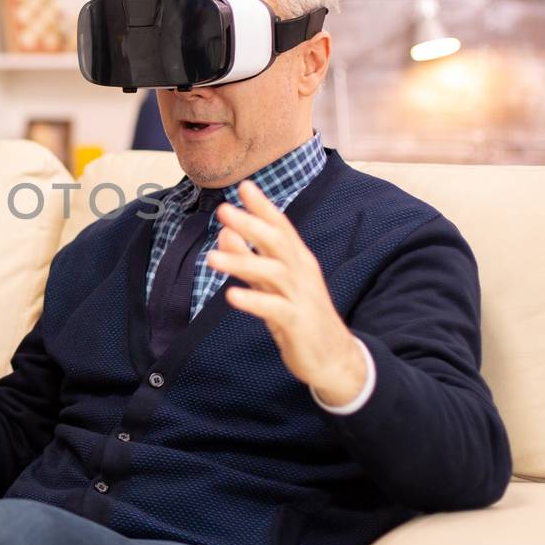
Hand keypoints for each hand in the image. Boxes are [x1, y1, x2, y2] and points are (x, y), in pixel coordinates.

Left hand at [205, 180, 366, 405]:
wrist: (334, 359)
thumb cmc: (300, 316)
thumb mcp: (272, 286)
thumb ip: (250, 259)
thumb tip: (225, 234)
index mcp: (298, 261)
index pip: (282, 227)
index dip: (264, 207)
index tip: (245, 186)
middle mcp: (303, 274)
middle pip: (278, 242)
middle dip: (251, 224)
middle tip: (223, 210)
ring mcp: (302, 297)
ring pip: (273, 272)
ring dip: (242, 262)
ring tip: (211, 258)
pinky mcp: (298, 323)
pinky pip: (275, 308)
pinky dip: (253, 300)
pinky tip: (231, 295)